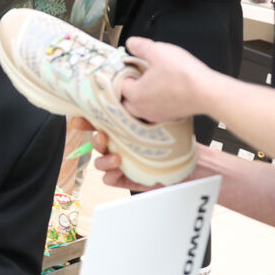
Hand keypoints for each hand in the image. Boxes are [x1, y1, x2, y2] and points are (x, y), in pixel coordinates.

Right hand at [76, 117, 211, 192]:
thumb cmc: (178, 140)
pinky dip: (111, 175)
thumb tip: (131, 95)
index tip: (80, 119)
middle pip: (97, 142)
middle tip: (104, 137)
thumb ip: (143, 111)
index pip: (100, 122)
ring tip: (117, 158)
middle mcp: (121, 144)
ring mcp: (123, 162)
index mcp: (125, 128)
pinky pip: (109, 179)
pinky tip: (119, 172)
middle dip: (96, 140)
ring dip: (103, 160)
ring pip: (99, 162)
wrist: (194, 165)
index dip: (86, 120)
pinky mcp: (127, 179)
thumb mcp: (160, 121)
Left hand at [119, 37, 211, 124]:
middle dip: (128, 87)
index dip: (124, 71)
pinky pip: (153, 112)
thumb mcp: (158, 52)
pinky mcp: (168, 118)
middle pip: (125, 99)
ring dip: (140, 96)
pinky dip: (154, 103)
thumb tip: (131, 43)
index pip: (119, 83)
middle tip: (137, 75)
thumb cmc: (184, 75)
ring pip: (138, 108)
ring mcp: (155, 115)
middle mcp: (142, 109)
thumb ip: (141, 46)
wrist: (208, 92)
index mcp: (135, 94)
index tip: (131, 65)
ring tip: (149, 83)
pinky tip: (162, 92)